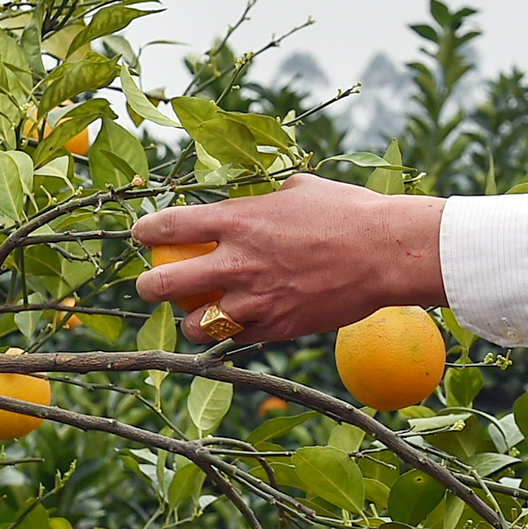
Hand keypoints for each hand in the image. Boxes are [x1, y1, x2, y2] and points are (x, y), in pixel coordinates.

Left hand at [130, 175, 448, 343]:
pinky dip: (231, 333)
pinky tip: (237, 324)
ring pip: (194, 325)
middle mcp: (237, 263)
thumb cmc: (349, 211)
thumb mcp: (299, 189)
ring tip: (197, 313)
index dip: (144, 231)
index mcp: (237, 220)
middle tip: (151, 285)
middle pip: (162, 284)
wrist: (386, 253)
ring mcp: (255, 300)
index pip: (168, 226)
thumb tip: (252, 199)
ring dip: (190, 320)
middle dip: (147, 286)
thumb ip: (264, 199)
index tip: (140, 234)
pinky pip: (236, 339)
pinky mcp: (276, 328)